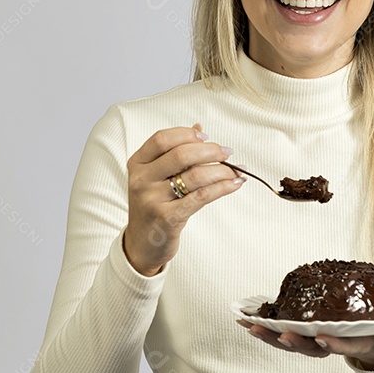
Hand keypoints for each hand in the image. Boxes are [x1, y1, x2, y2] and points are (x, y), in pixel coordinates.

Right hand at [122, 123, 244, 275]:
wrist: (142, 244)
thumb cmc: (153, 206)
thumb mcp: (155, 177)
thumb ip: (174, 152)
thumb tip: (198, 128)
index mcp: (137, 164)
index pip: (162, 139)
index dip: (186, 135)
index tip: (207, 138)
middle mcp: (141, 180)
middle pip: (181, 155)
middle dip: (210, 151)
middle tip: (227, 153)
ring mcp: (152, 200)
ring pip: (195, 176)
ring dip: (222, 170)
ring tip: (236, 170)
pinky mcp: (168, 218)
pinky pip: (201, 197)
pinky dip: (223, 187)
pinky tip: (235, 184)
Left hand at [236, 318, 373, 369]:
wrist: (371, 348)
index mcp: (354, 343)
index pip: (342, 345)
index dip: (331, 342)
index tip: (320, 336)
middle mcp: (331, 345)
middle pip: (309, 347)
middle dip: (292, 341)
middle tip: (278, 334)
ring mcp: (315, 342)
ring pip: (290, 341)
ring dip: (270, 335)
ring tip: (249, 326)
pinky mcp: (304, 335)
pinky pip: (281, 332)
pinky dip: (264, 327)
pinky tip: (245, 320)